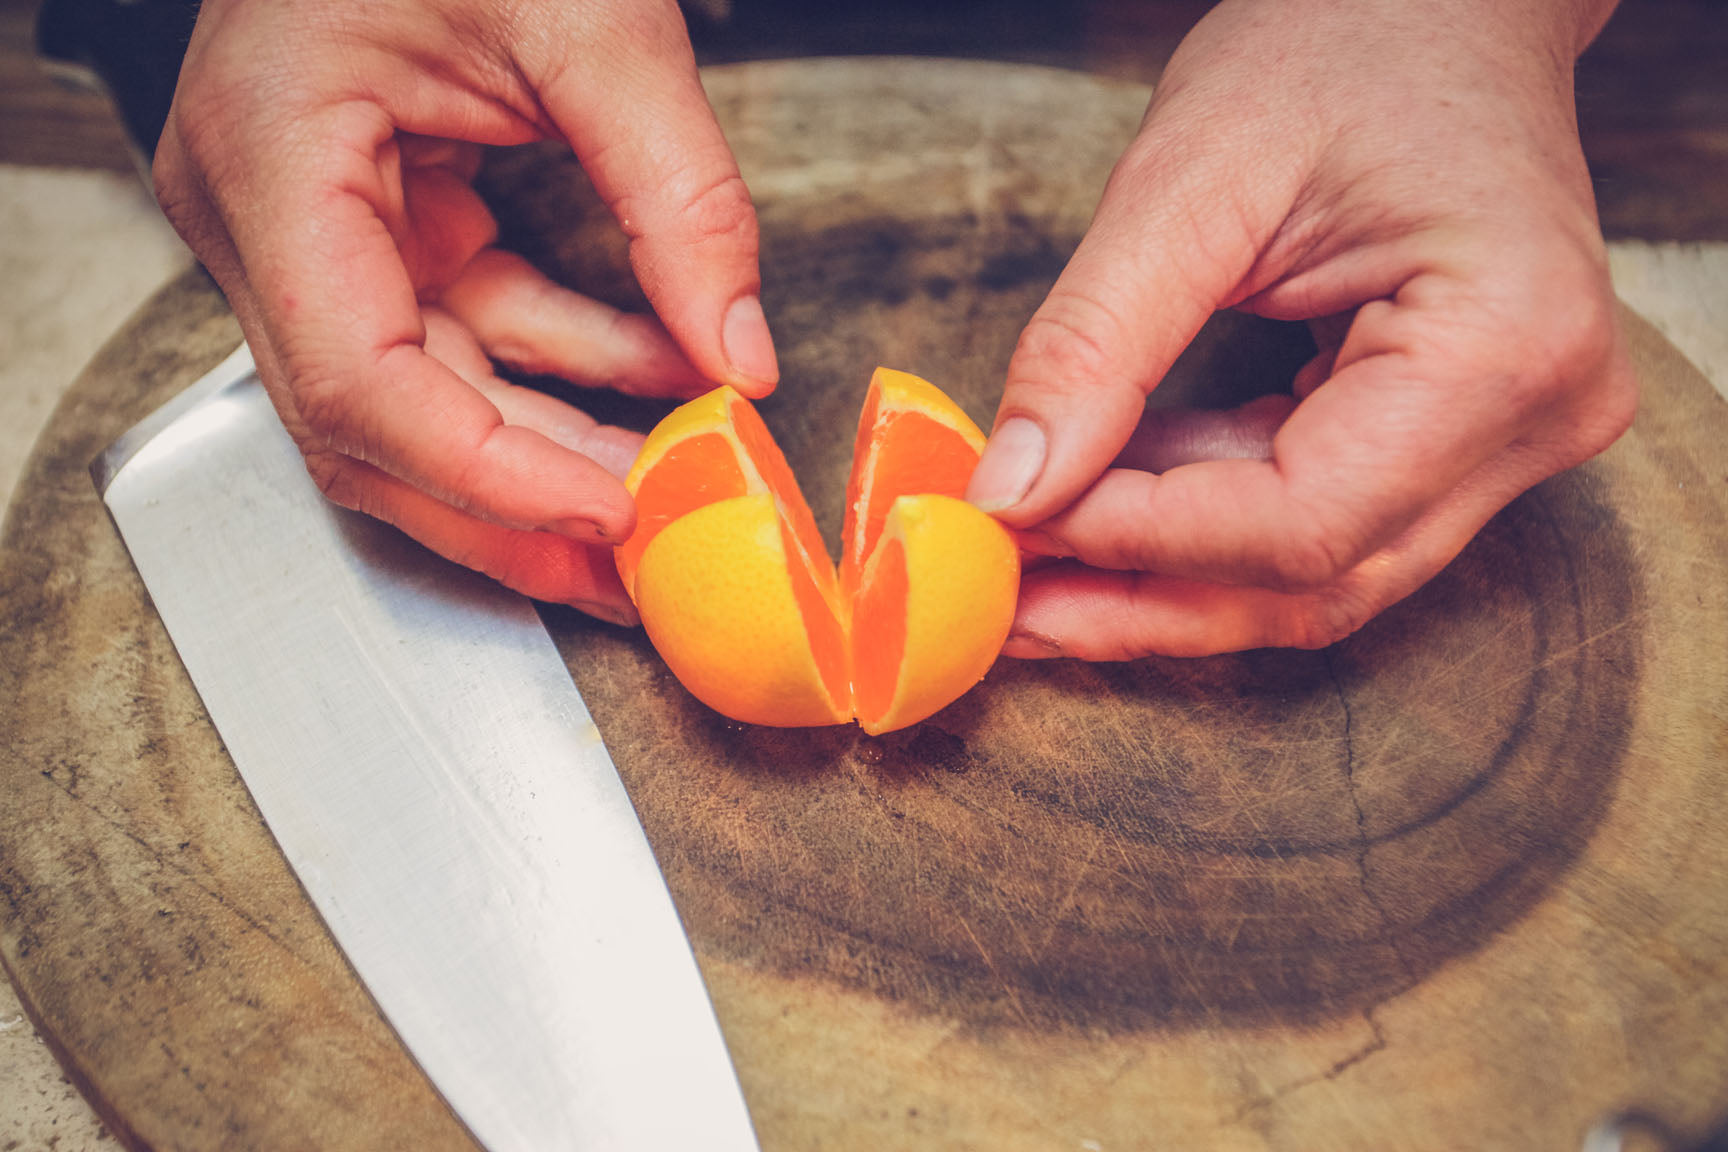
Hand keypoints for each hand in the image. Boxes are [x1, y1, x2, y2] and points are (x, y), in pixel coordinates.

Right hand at [154, 0, 777, 623]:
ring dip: (556, 451)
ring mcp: (315, 231)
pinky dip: (570, 363)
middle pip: (377, 432)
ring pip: (430, 402)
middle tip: (639, 565)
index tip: (609, 513)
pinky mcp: (379, 228)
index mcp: (271, 161)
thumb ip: (678, 193)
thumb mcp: (591, 17)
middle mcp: (265, 218)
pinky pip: (472, 333)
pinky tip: (666, 377)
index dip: (487, 473)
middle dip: (517, 508)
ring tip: (673, 489)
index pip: (357, 381)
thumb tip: (740, 354)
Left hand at [967, 0, 1635, 658]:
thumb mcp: (1190, 179)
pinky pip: (1321, 522)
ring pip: (1317, 576)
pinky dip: (1200, 527)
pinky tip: (1100, 513)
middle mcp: (1536, 418)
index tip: (1015, 524)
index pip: (1304, 522)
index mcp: (1506, 345)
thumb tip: (1010, 491)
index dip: (1143, 542)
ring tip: (1035, 577)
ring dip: (1163, 585)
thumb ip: (1096, 344)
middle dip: (1144, 600)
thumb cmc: (1342, 44)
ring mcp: (1510, 437)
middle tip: (1008, 608)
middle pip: (1317, 580)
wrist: (1440, 2)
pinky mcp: (1458, 436)